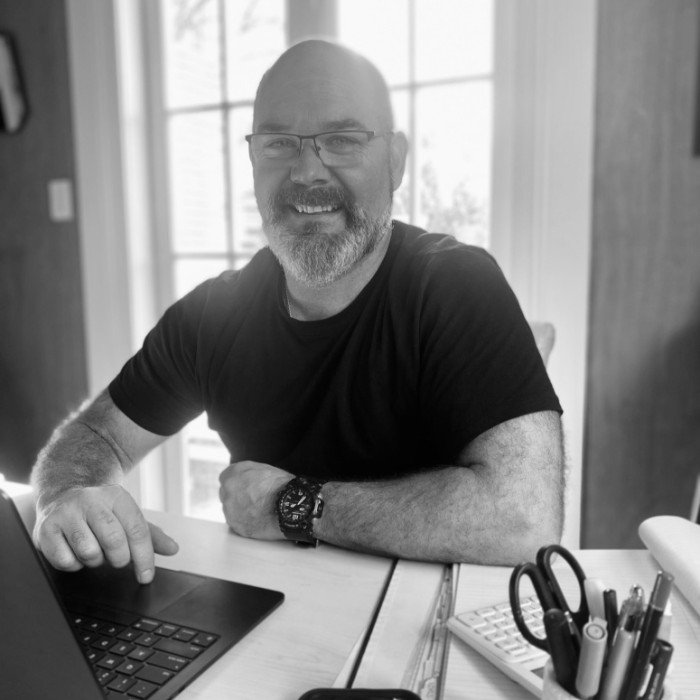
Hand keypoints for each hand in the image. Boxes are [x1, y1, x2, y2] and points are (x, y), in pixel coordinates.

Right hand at [33, 484, 178, 583]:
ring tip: (94, 550)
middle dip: (119, 559)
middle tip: (116, 557)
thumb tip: (173, 549)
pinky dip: (73, 564)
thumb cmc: (100, 510)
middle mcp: (91, 502)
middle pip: (114, 541)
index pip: (137, 530)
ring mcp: (66, 514)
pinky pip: (65, 561)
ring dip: (95, 560)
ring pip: (89, 552)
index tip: (146, 577)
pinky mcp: (45, 530)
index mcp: (117, 497)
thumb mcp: (126, 515)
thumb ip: (150, 534)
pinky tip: (74, 551)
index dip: (145, 557)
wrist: (62, 492)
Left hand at [218, 461, 291, 539]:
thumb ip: (247, 473)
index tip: (243, 486)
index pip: (225, 477)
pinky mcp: (236, 526)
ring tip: (258, 510)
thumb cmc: (281, 486)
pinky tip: (258, 518)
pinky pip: (236, 523)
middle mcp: (228, 490)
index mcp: (234, 473)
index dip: (237, 482)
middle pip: (226, 493)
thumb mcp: (263, 469)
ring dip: (240, 509)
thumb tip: (245, 478)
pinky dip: (245, 522)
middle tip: (252, 499)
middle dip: (236, 496)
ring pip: (230, 509)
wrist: (288, 506)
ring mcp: (230, 509)